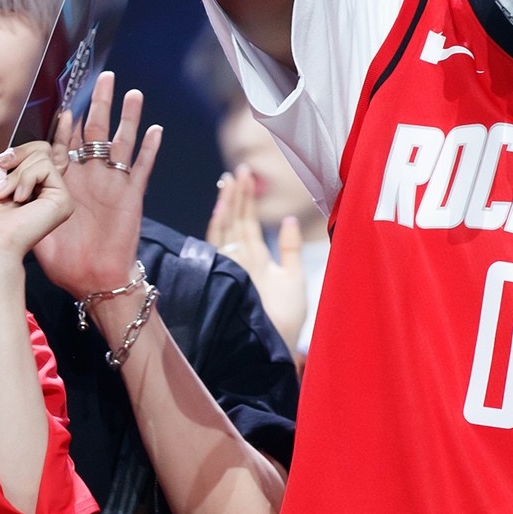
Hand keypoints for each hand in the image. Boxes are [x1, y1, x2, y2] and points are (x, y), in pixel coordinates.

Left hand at [0, 141, 71, 291]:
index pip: (50, 153)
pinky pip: (45, 167)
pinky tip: (20, 200)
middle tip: (1, 167)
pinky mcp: (63, 200)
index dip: (62, 132)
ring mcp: (58, 196)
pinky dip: (24, 178)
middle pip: (43, 148)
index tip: (64, 115)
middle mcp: (49, 191)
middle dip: (16, 154)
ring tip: (6, 195)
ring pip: (42, 155)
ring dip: (16, 173)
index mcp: (35, 186)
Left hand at [33, 71, 161, 296]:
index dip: (65, 123)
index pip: (66, 143)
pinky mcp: (130, 196)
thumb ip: (12, 201)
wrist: (87, 280)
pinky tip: (153, 129)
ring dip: (127, 117)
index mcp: (67, 180)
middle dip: (100, 104)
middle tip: (105, 78)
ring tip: (131, 92)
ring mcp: (113, 184)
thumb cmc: (59, 257)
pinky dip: (148, 149)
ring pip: (121, 142)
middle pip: (96, 131)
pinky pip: (141, 168)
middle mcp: (91, 177)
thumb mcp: (28, 222)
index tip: (63, 104)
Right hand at [207, 165, 307, 348]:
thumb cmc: (286, 319)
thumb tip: (288, 219)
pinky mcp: (227, 275)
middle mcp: (240, 260)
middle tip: (238, 170)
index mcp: (256, 260)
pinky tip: (221, 208)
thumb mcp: (294, 277)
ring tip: (230, 180)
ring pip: (225, 229)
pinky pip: (218, 247)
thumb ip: (291, 248)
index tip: (246, 176)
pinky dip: (218, 227)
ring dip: (227, 205)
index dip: (246, 200)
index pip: (247, 223)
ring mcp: (232, 267)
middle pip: (235, 221)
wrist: (275, 344)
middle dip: (236, 195)